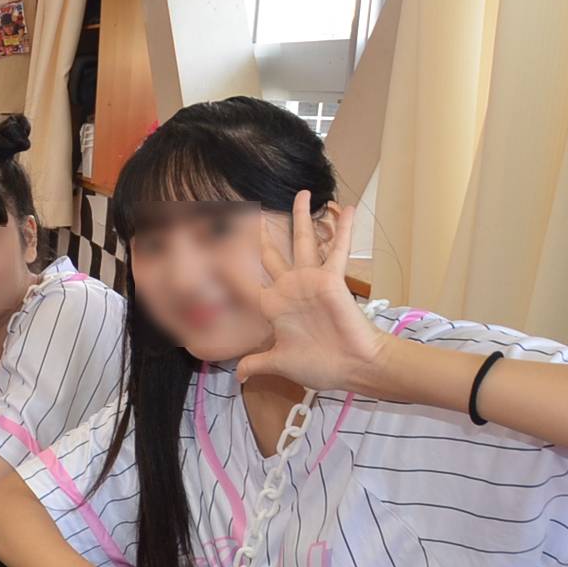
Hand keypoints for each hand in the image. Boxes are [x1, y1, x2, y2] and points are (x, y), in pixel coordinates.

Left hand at [233, 192, 381, 392]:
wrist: (353, 367)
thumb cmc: (321, 364)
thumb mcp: (280, 362)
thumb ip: (258, 362)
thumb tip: (239, 374)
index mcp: (274, 304)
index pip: (248, 280)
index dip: (231, 267)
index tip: (214, 248)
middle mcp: (290, 287)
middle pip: (270, 253)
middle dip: (259, 233)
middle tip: (248, 210)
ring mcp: (311, 280)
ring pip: (303, 240)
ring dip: (302, 217)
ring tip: (302, 193)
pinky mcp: (332, 279)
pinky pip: (337, 249)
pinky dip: (343, 229)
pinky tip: (347, 208)